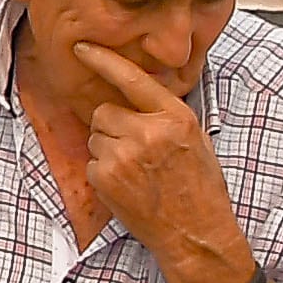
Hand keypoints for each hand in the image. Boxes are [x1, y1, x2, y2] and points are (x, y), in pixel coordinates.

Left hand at [72, 44, 246, 282]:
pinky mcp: (106, 177)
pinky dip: (104, 171)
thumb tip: (135, 92)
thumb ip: (166, 114)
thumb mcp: (197, 140)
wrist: (197, 235)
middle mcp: (148, 132)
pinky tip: (129, 185)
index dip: (104, 60)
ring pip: (96, 136)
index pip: (132, 78)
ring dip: (108, 148)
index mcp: (175, 118)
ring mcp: (124, 155)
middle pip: (104, 111)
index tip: (82, 47)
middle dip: (113, 126)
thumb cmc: (200, 188)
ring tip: (137, 170)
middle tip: (136, 150)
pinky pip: (93, 161)